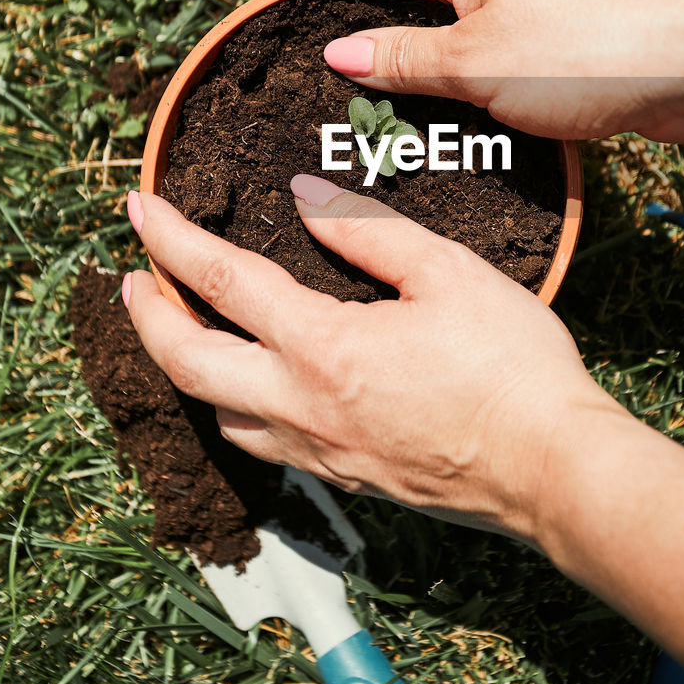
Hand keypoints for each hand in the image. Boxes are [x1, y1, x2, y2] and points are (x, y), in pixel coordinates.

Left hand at [123, 179, 615, 548]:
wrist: (553, 470)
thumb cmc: (513, 369)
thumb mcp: (449, 274)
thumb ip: (370, 233)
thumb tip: (309, 205)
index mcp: (324, 348)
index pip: (222, 282)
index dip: (172, 239)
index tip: (141, 208)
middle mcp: (304, 407)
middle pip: (188, 364)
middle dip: (146, 317)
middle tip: (130, 280)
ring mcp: (320, 452)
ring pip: (218, 413)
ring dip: (186, 367)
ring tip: (184, 329)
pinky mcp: (345, 479)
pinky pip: (263, 442)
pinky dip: (235, 406)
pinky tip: (256, 386)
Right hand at [315, 0, 683, 139]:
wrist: (681, 68)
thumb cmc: (579, 52)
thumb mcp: (472, 60)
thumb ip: (403, 58)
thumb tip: (338, 52)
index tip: (306, 8)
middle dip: (373, 21)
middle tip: (338, 69)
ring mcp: (532, 1)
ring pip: (454, 22)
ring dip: (419, 56)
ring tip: (384, 102)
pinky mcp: (558, 38)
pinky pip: (490, 48)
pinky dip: (462, 75)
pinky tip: (452, 115)